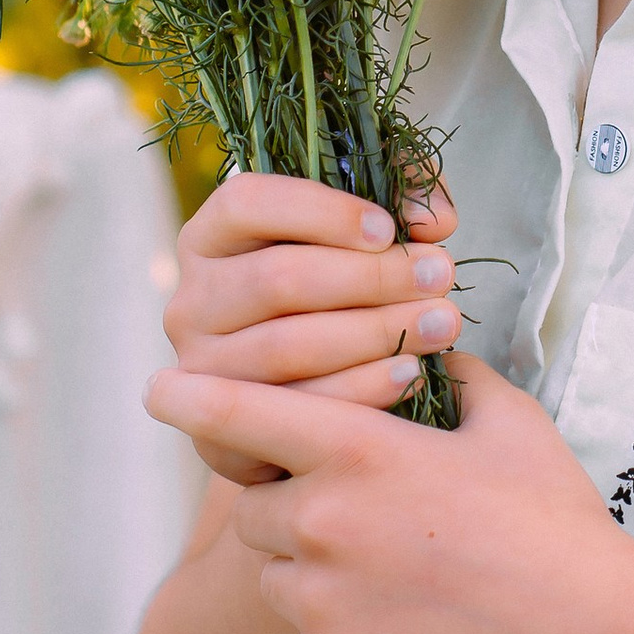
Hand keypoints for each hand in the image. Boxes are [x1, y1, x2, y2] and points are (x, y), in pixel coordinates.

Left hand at [141, 348, 633, 633]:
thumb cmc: (552, 523)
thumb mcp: (511, 426)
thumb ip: (458, 381)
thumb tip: (436, 352)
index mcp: (358, 450)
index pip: (243, 412)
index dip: (192, 396)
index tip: (156, 387)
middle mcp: (319, 521)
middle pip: (256, 506)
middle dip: (292, 506)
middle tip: (364, 518)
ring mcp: (316, 599)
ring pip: (277, 574)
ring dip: (311, 569)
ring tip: (397, 577)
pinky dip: (339, 629)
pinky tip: (408, 626)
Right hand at [161, 169, 464, 485]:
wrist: (313, 392)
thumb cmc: (343, 292)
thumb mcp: (364, 234)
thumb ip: (402, 200)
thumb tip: (433, 220)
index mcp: (211, 236)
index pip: (247, 203)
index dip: (321, 212)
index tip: (388, 229)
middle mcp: (191, 300)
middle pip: (276, 279)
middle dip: (370, 276)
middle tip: (441, 274)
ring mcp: (201, 370)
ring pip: (285, 347)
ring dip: (374, 333)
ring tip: (442, 321)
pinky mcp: (218, 432)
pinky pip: (294, 411)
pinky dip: (361, 389)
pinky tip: (411, 371)